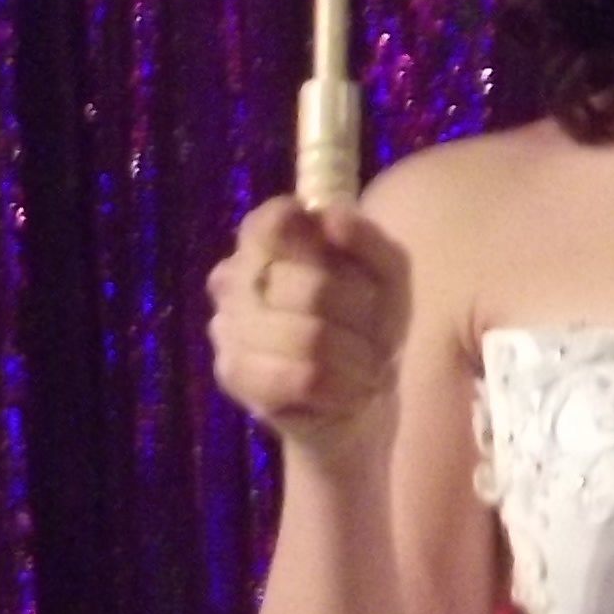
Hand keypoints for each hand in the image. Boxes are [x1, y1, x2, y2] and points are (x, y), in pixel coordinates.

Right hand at [206, 194, 411, 450]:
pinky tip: (350, 390)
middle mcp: (235, 281)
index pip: (273, 222)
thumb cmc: (367, 323)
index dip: (312, 241)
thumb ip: (363, 239)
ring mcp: (228, 330)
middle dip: (362, 314)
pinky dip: (342, 387)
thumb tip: (328, 219)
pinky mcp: (234, 377)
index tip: (351, 266)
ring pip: (307, 336)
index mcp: (267, 243)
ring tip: (369, 366)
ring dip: (357, 355)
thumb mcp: (385, 273)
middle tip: (379, 331)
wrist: (356, 395)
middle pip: (310, 287)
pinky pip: (301, 378)